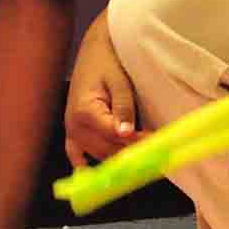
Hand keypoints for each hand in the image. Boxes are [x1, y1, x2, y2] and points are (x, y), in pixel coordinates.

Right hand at [63, 22, 146, 167]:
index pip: (114, 136)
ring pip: (99, 155)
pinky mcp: (73, 131)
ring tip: (142, 160)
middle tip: (156, 154)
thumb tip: (126, 135)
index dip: (136, 143)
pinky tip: (98, 179)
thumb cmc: (108, 61)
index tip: (156, 143)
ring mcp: (72, 130)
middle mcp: (74, 125)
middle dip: (131, 153)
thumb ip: (123, 108)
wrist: (94, 49)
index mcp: (84, 112)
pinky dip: (86, 166)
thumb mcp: (120, 81)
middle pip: (107, 150)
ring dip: (118, 159)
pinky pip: (77, 155)